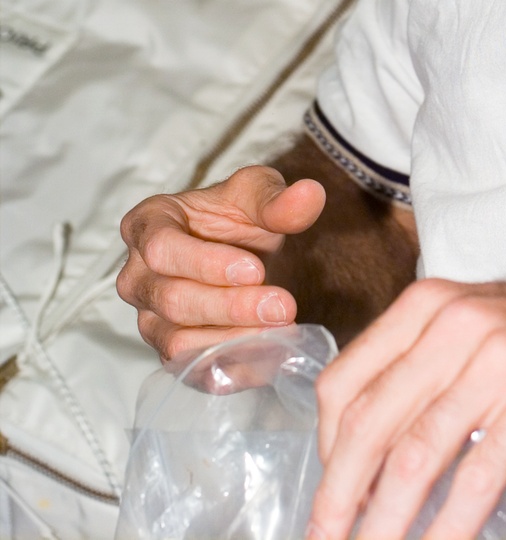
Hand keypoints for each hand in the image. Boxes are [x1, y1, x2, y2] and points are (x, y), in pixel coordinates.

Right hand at [117, 165, 325, 360]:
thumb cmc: (237, 215)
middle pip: (172, 299)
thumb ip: (276, 197)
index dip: (206, 263)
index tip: (256, 270)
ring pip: (177, 341)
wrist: (243, 250)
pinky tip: (271, 354)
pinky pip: (192, 371)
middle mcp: (137, 276)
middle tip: (282, 306)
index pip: (162, 248)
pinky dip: (233, 367)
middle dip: (230, 306)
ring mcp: (149, 319)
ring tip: (281, 329)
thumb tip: (309, 194)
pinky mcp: (169, 354)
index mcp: (146, 225)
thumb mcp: (257, 192)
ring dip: (233, 339)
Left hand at [306, 273, 505, 539]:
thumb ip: (423, 371)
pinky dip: (450, 525)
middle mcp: (454, 323)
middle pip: (370, 424)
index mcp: (428, 306)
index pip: (345, 382)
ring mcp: (498, 357)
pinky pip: (479, 473)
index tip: (328, 495)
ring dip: (385, 521)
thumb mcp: (476, 330)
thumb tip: (366, 449)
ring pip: (416, 453)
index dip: (324, 449)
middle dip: (340, 498)